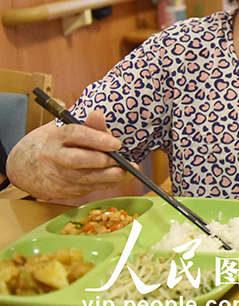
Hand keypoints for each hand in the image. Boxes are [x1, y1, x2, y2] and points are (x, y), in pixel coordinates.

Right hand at [7, 111, 131, 199]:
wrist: (43, 168)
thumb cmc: (69, 145)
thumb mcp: (78, 132)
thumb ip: (92, 126)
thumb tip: (98, 114)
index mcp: (57, 136)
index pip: (74, 134)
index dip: (97, 139)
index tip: (117, 144)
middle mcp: (53, 156)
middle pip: (75, 159)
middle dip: (100, 160)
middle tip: (118, 159)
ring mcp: (56, 175)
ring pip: (84, 178)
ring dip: (109, 176)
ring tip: (128, 171)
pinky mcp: (63, 190)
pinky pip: (89, 188)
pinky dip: (108, 183)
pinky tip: (121, 177)